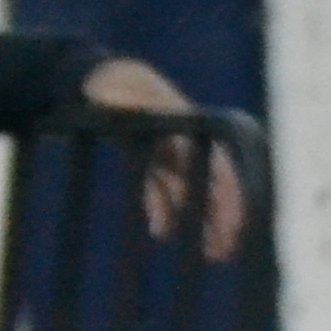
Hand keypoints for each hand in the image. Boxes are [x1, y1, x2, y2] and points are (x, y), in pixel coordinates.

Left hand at [80, 56, 248, 259]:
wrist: (95, 77)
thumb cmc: (112, 81)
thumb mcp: (119, 88)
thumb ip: (127, 99)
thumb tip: (125, 105)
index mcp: (189, 129)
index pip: (220, 170)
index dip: (230, 200)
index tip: (234, 227)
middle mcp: (185, 144)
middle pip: (213, 187)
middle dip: (223, 220)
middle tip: (225, 251)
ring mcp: (169, 154)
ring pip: (193, 194)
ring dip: (203, 223)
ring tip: (212, 254)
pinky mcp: (150, 162)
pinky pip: (163, 192)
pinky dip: (165, 212)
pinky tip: (161, 232)